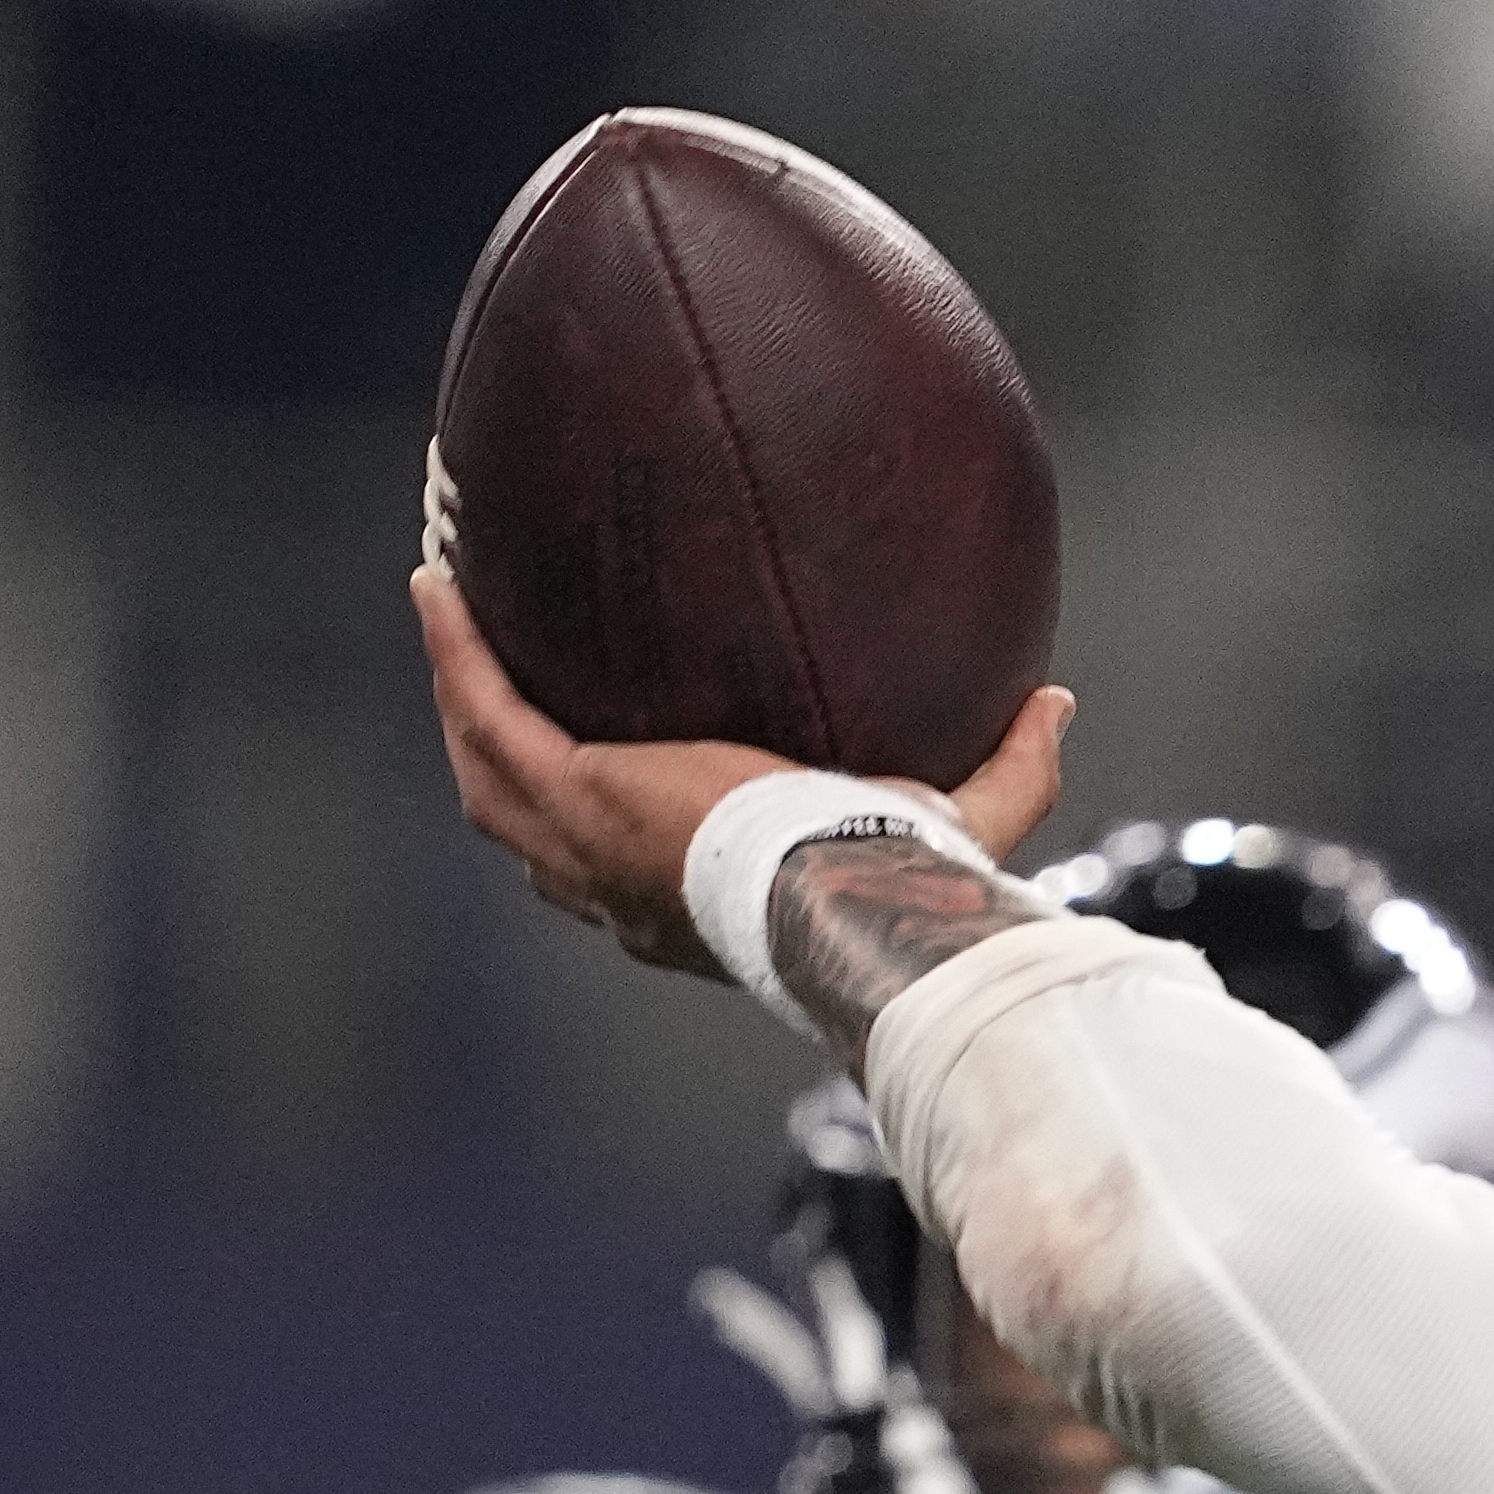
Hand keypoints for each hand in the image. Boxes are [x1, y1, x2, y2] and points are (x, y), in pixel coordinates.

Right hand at [414, 563, 1069, 981]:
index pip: (624, 881)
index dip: (599, 838)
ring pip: (488, 775)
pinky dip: (458, 652)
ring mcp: (585, 845)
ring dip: (461, 699)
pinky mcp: (572, 791)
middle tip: (485, 684)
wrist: (849, 896)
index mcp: (693, 909)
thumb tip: (1055, 704)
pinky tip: (438, 584)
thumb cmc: (900, 883)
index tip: (601, 773)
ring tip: (447, 616)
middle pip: (530, 834)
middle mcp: (621, 893)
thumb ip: (1009, 769)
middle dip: (497, 760)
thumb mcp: (959, 822)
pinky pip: (487, 710)